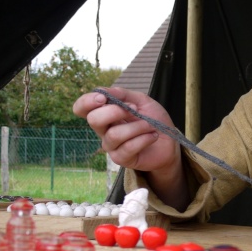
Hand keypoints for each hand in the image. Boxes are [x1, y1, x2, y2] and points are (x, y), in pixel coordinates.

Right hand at [73, 87, 187, 208]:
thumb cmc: (153, 119)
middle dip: (115, 111)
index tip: (102, 98)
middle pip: (94, 120)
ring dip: (137, 127)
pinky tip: (153, 136)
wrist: (170, 141)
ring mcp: (111, 146)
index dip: (86, 102)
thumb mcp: (142, 101)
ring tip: (150, 125)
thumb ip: (123, 94)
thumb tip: (103, 91)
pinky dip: (144, 139)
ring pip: (114, 134)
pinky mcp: (121, 159)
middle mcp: (104, 130)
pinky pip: (128, 147)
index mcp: (105, 114)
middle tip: (134, 109)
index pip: (81, 108)